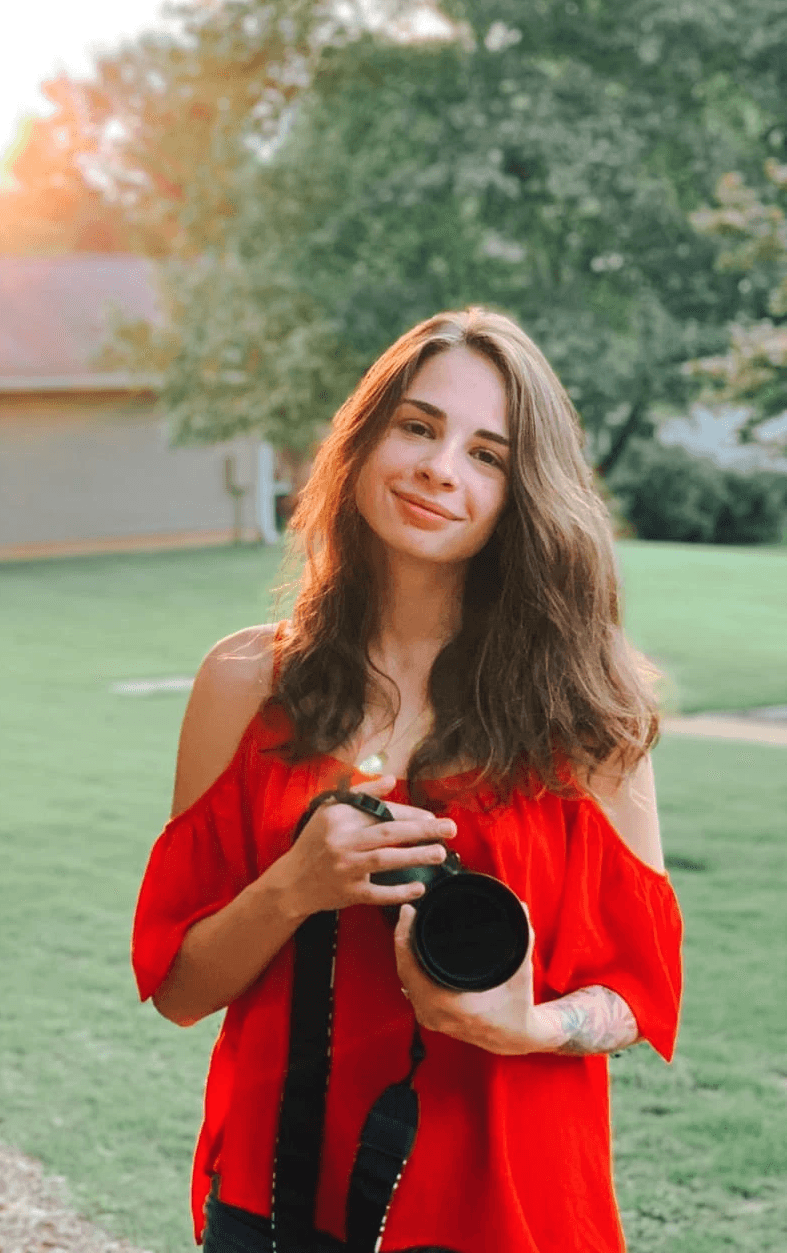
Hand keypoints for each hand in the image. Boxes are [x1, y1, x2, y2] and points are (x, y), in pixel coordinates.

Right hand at [280, 774, 456, 918]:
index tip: (432, 816)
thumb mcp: (330, 810)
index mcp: (339, 817)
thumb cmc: (316, 842)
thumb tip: (391, 779)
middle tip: (449, 829)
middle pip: (388, 833)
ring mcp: (345, 869)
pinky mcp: (349, 893)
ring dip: (415, 856)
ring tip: (440, 853)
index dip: (409, 813)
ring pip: (385, 860)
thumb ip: (361, 793)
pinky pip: (379, 893)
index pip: (380, 811)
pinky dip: (399, 891)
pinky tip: (419, 888)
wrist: (292, 882)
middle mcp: (341, 841)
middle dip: (422, 830)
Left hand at [394, 899, 547, 1054]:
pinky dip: (409, 966)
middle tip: (408, 913)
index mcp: (453, 1005)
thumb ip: (523, 938)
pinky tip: (411, 949)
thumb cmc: (516, 1007)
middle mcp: (436, 1014)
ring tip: (408, 926)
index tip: (408, 913)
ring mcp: (430, 1018)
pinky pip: (409, 987)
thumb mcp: (522, 972)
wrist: (514, 1037)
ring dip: (404, 952)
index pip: (413, 968)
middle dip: (402, 938)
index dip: (405, 938)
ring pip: (405, 979)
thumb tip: (519, 908)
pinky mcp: (429, 1017)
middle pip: (404, 970)